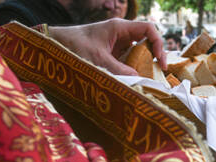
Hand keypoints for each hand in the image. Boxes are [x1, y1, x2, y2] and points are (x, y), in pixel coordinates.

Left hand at [49, 19, 165, 75]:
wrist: (55, 45)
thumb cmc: (74, 46)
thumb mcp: (98, 60)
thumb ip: (119, 70)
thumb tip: (140, 80)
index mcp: (119, 27)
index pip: (149, 29)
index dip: (159, 44)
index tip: (160, 61)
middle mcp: (121, 34)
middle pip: (147, 41)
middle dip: (155, 56)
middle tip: (159, 72)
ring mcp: (118, 44)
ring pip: (139, 52)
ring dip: (145, 64)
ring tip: (148, 78)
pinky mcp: (113, 54)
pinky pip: (129, 60)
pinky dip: (134, 69)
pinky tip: (135, 79)